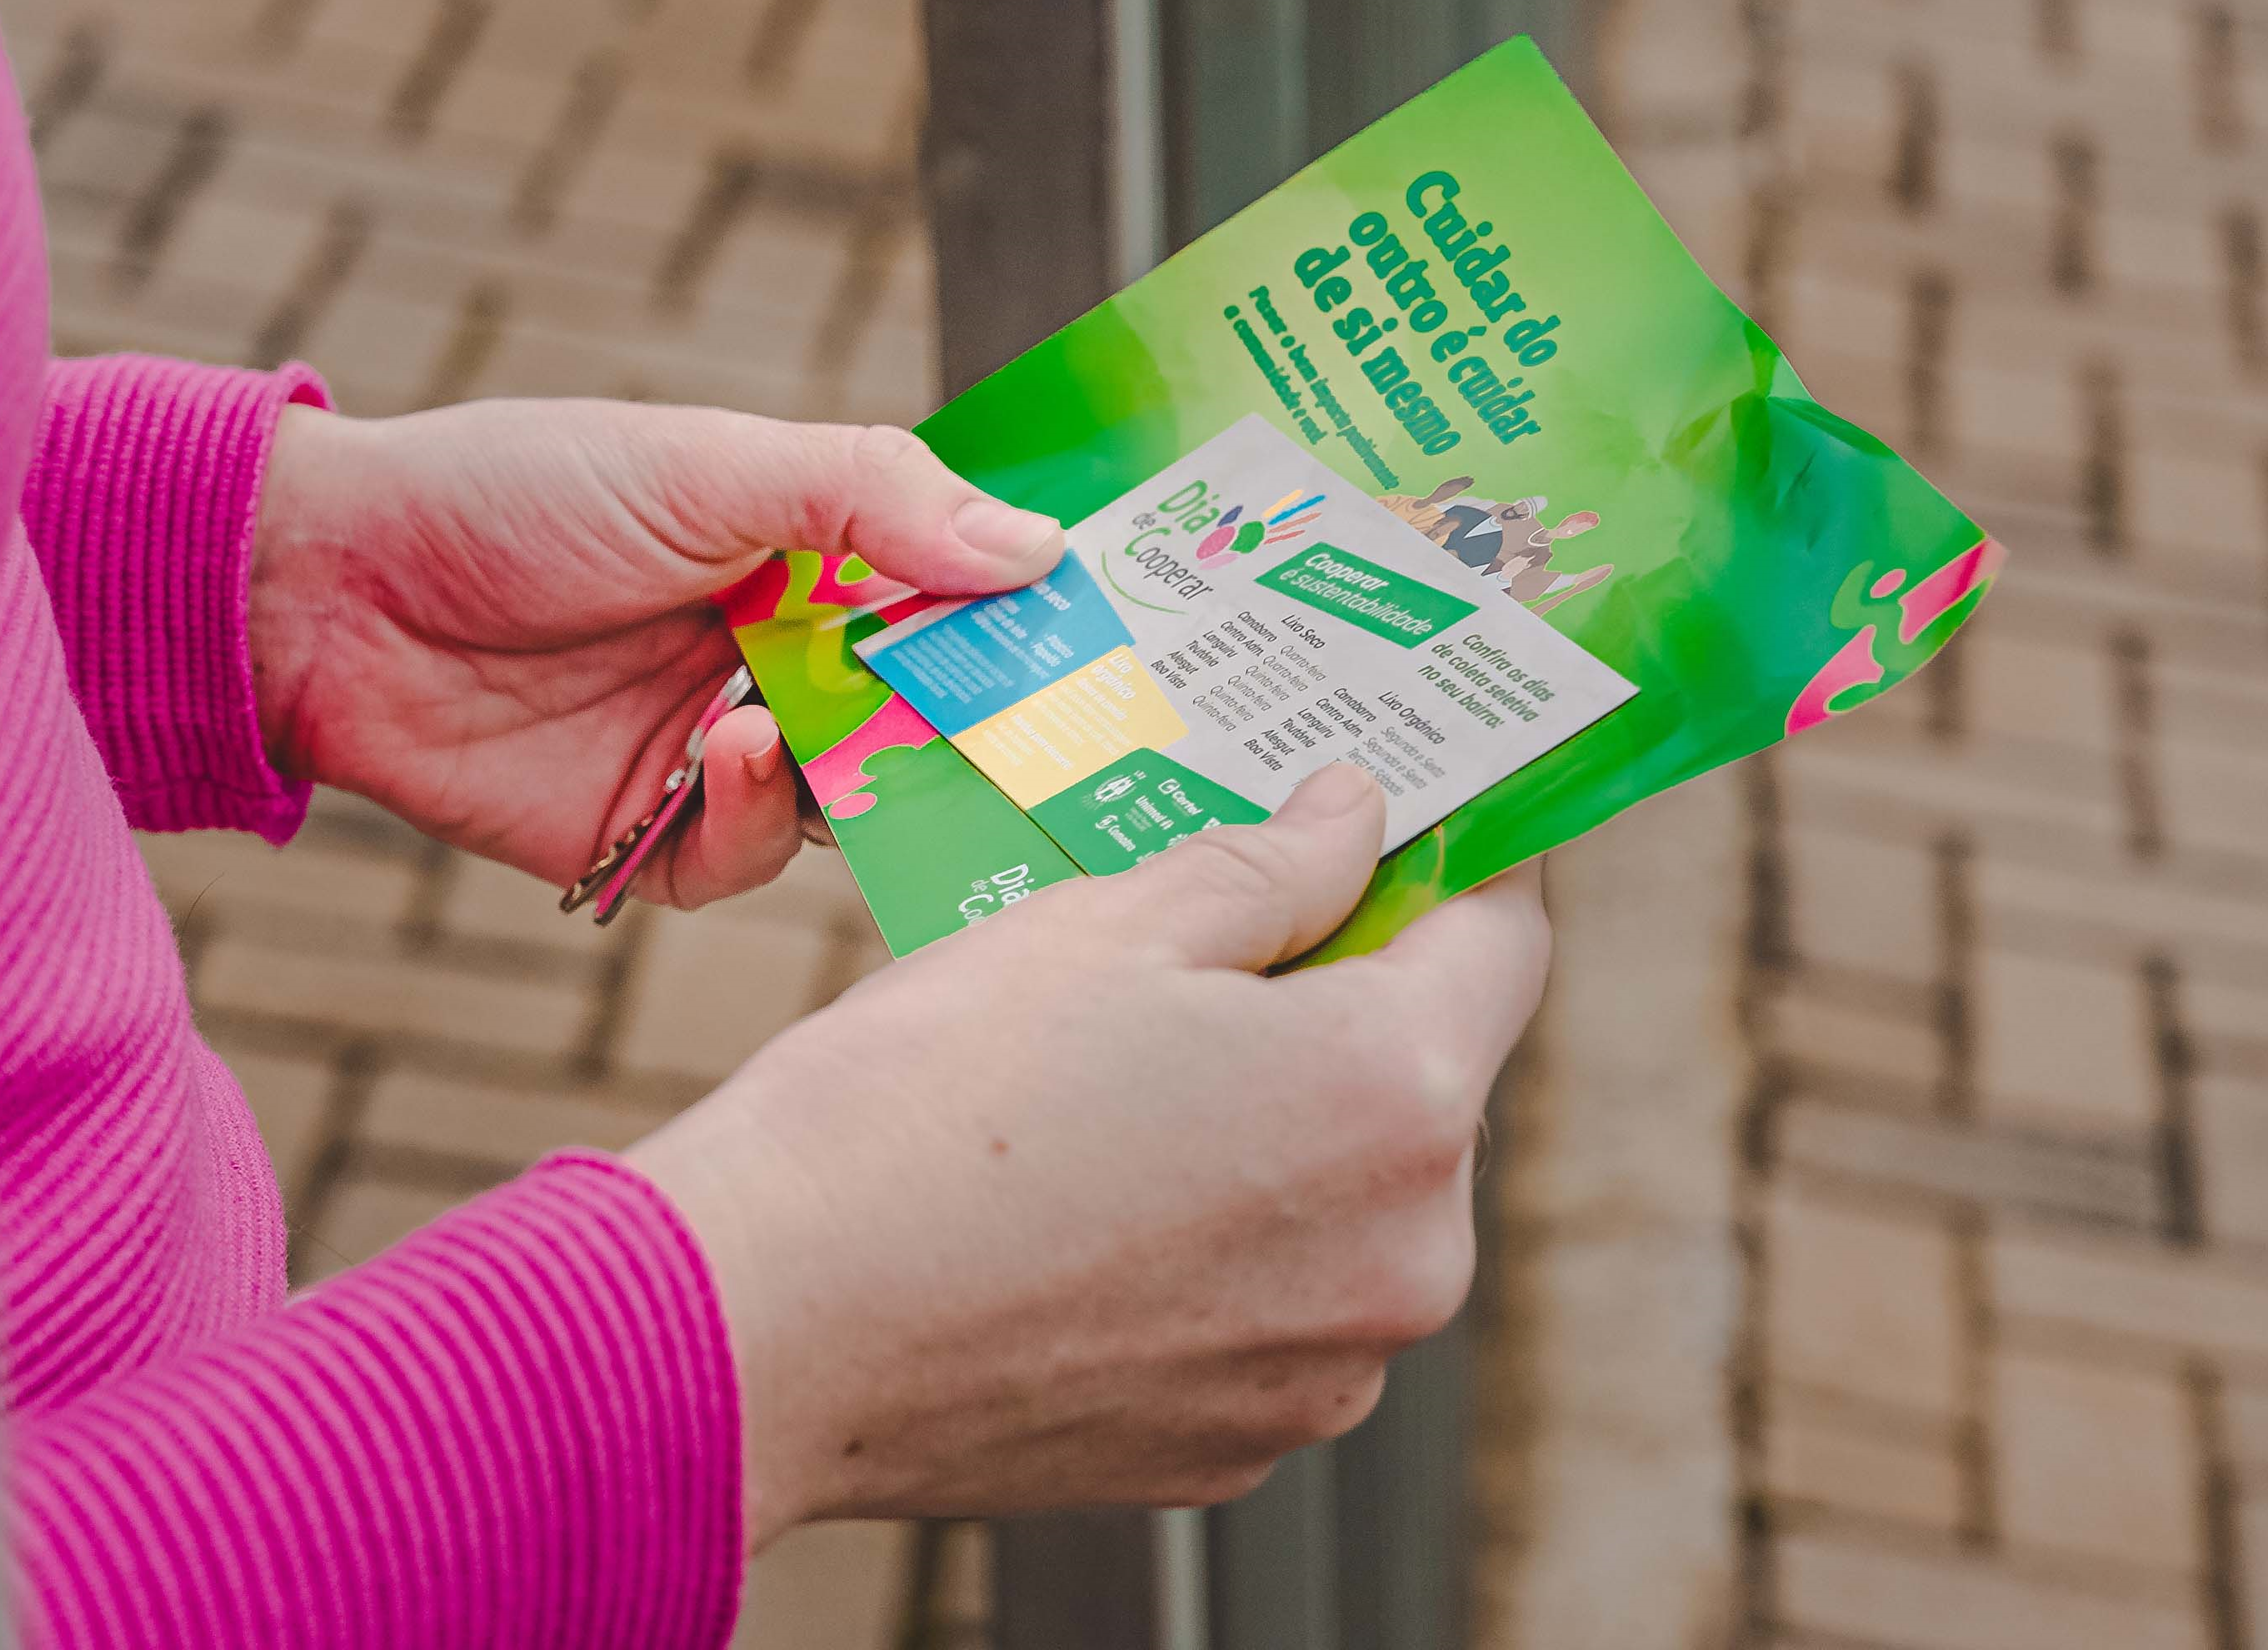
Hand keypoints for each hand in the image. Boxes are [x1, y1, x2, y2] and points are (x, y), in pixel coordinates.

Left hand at [247, 400, 1063, 904]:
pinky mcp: (650, 838)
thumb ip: (875, 498)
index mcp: (807, 556)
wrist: (332, 593)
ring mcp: (719, 752)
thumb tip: (1035, 550)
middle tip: (1042, 737)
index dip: (1030, 622)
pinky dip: (751, 820)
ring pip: (852, 801)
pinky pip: (747, 863)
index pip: (955, 597)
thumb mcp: (712, 462)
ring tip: (802, 719)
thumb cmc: (514, 494)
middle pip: (927, 715)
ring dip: (853, 773)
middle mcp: (780, 659)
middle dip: (978, 728)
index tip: (1113, 643)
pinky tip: (720, 755)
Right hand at [624, 764, 1552, 1541]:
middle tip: (1191, 952)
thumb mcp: (1104, 924)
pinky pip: (1268, 1309)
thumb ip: (1270, 865)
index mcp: (1394, 1098)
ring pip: (1344, 1203)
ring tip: (1104, 1088)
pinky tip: (1080, 1201)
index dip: (1450, 863)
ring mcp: (1322, 1377)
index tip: (1391, 831)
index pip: (1504, 939)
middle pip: (1423, 1082)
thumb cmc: (919, 1112)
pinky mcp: (1233, 1449)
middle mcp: (1403, 1260)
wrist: (763, 1328)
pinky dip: (1208, 1248)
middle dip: (1333, 1004)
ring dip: (1268, 1133)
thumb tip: (1353, 819)